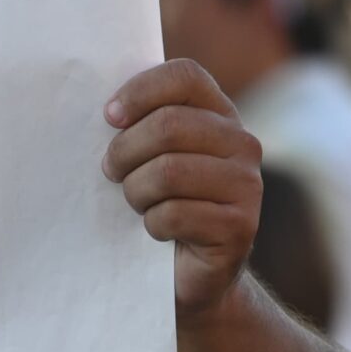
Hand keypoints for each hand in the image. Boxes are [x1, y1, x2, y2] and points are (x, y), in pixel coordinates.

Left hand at [102, 59, 261, 317]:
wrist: (187, 274)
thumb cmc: (158, 204)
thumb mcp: (148, 156)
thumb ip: (138, 123)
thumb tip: (104, 108)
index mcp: (218, 115)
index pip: (184, 76)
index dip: (140, 91)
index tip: (108, 117)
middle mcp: (242, 143)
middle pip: (168, 125)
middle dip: (125, 151)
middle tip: (111, 172)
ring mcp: (247, 185)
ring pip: (168, 171)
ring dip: (136, 192)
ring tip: (136, 203)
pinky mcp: (240, 227)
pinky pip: (175, 214)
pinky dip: (152, 224)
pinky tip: (156, 230)